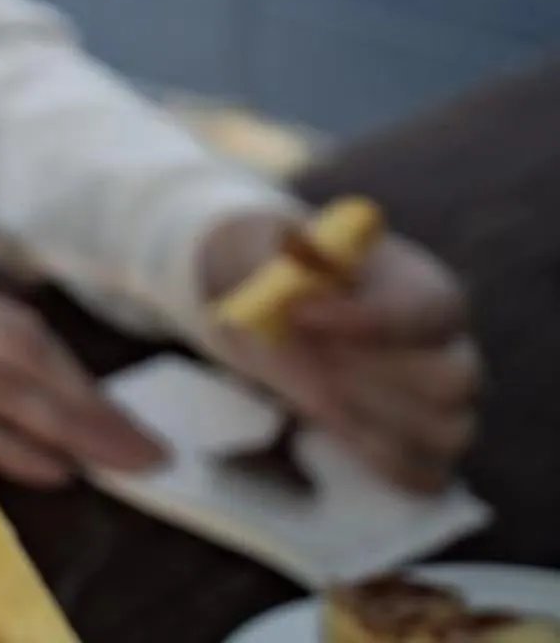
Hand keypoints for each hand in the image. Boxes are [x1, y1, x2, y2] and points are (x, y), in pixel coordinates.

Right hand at [0, 271, 168, 487]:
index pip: (18, 326)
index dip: (73, 369)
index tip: (112, 408)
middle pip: (28, 356)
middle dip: (94, 404)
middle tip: (146, 447)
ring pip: (8, 388)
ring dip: (73, 428)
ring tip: (119, 464)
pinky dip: (12, 446)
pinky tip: (50, 470)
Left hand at [198, 210, 477, 493]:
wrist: (283, 319)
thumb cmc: (291, 282)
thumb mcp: (276, 254)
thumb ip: (284, 260)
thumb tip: (291, 281)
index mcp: (427, 290)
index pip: (428, 312)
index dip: (366, 320)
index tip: (296, 314)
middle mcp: (453, 350)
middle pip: (453, 380)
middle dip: (369, 376)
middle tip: (305, 362)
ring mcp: (448, 407)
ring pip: (447, 432)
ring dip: (372, 424)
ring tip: (315, 400)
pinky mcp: (427, 450)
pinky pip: (430, 476)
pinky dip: (383, 467)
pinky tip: (335, 439)